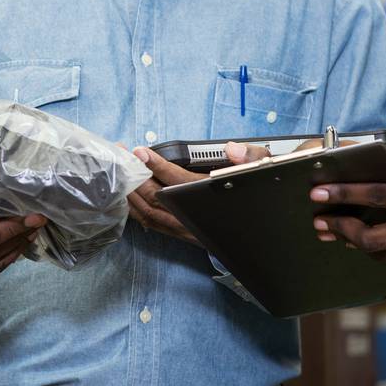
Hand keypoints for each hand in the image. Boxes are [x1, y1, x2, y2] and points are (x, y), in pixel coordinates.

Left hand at [128, 143, 270, 244]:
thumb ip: (251, 158)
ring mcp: (188, 229)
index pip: (178, 182)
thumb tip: (232, 150)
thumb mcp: (265, 169)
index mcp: (211, 199)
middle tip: (121, 156)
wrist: (265, 229)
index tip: (139, 151)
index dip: (157, 166)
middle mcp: (196, 218)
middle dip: (135, 177)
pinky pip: (153, 225)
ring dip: (132, 194)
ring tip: (119, 173)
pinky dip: (137, 211)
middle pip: (156, 200)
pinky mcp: (184, 235)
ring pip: (151, 215)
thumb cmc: (260, 193)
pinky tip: (129, 197)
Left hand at [309, 152, 385, 274]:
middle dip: (342, 229)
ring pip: (384, 256)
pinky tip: (371, 239)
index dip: (344, 195)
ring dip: (358, 243)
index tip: (319, 193)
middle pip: (373, 240)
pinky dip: (382, 251)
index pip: (378, 198)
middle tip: (321, 220)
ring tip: (338, 230)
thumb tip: (382, 172)